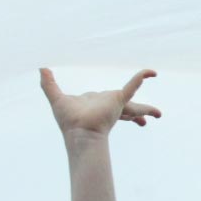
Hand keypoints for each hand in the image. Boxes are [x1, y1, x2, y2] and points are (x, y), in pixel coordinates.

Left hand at [40, 68, 158, 136]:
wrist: (79, 132)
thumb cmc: (68, 122)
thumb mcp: (55, 98)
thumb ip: (49, 84)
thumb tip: (41, 68)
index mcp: (97, 107)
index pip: (108, 106)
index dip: (114, 110)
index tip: (122, 116)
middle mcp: (108, 107)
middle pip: (127, 111)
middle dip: (138, 115)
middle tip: (147, 120)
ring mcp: (115, 104)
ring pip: (135, 106)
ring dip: (146, 110)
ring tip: (159, 115)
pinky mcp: (118, 100)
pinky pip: (132, 86)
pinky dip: (140, 77)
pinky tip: (151, 72)